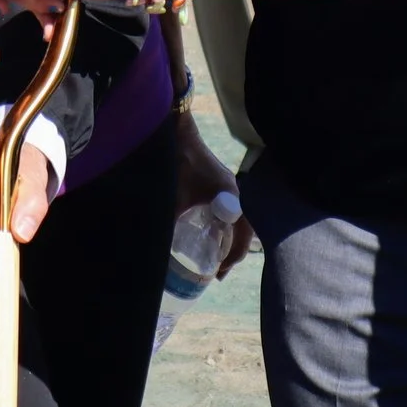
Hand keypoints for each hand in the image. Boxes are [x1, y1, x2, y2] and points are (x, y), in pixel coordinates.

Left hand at [173, 108, 253, 277]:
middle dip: (234, 252)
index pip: (240, 233)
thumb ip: (172, 221)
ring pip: (238, 220)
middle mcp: (234, 192)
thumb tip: (161, 250)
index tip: (219, 273)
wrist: (177, 133)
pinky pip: (230, 211)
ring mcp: (228, 186)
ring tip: (218, 260)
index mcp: (230, 196)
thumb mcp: (174, 196)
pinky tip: (212, 235)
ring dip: (232, 240)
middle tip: (220, 273)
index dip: (231, 256)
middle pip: (245, 229)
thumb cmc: (177, 163)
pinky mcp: (219, 183)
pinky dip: (226, 227)